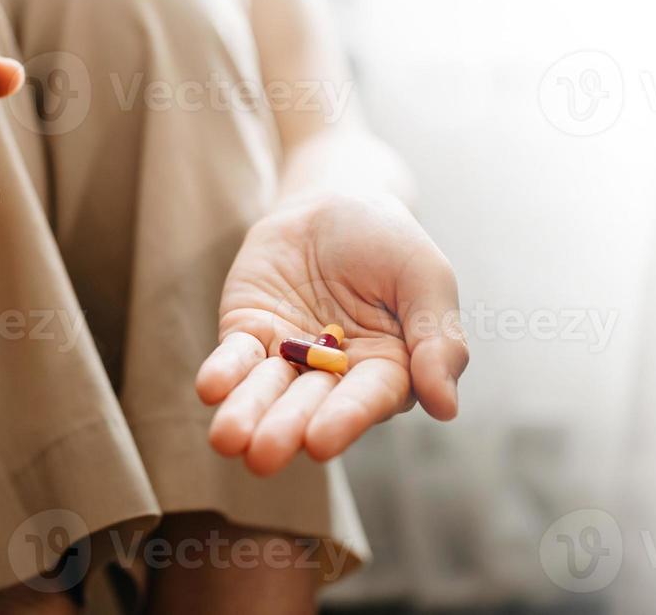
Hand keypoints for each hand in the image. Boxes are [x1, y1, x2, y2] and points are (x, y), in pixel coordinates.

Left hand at [195, 193, 467, 475]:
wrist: (335, 200)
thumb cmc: (390, 242)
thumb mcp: (426, 276)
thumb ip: (439, 338)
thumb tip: (446, 407)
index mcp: (389, 370)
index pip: (367, 398)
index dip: (344, 418)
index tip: (319, 443)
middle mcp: (336, 376)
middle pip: (310, 403)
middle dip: (285, 427)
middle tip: (262, 455)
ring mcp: (289, 356)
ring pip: (266, 389)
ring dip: (246, 413)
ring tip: (227, 439)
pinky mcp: (250, 333)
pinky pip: (235, 356)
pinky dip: (223, 372)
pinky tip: (209, 388)